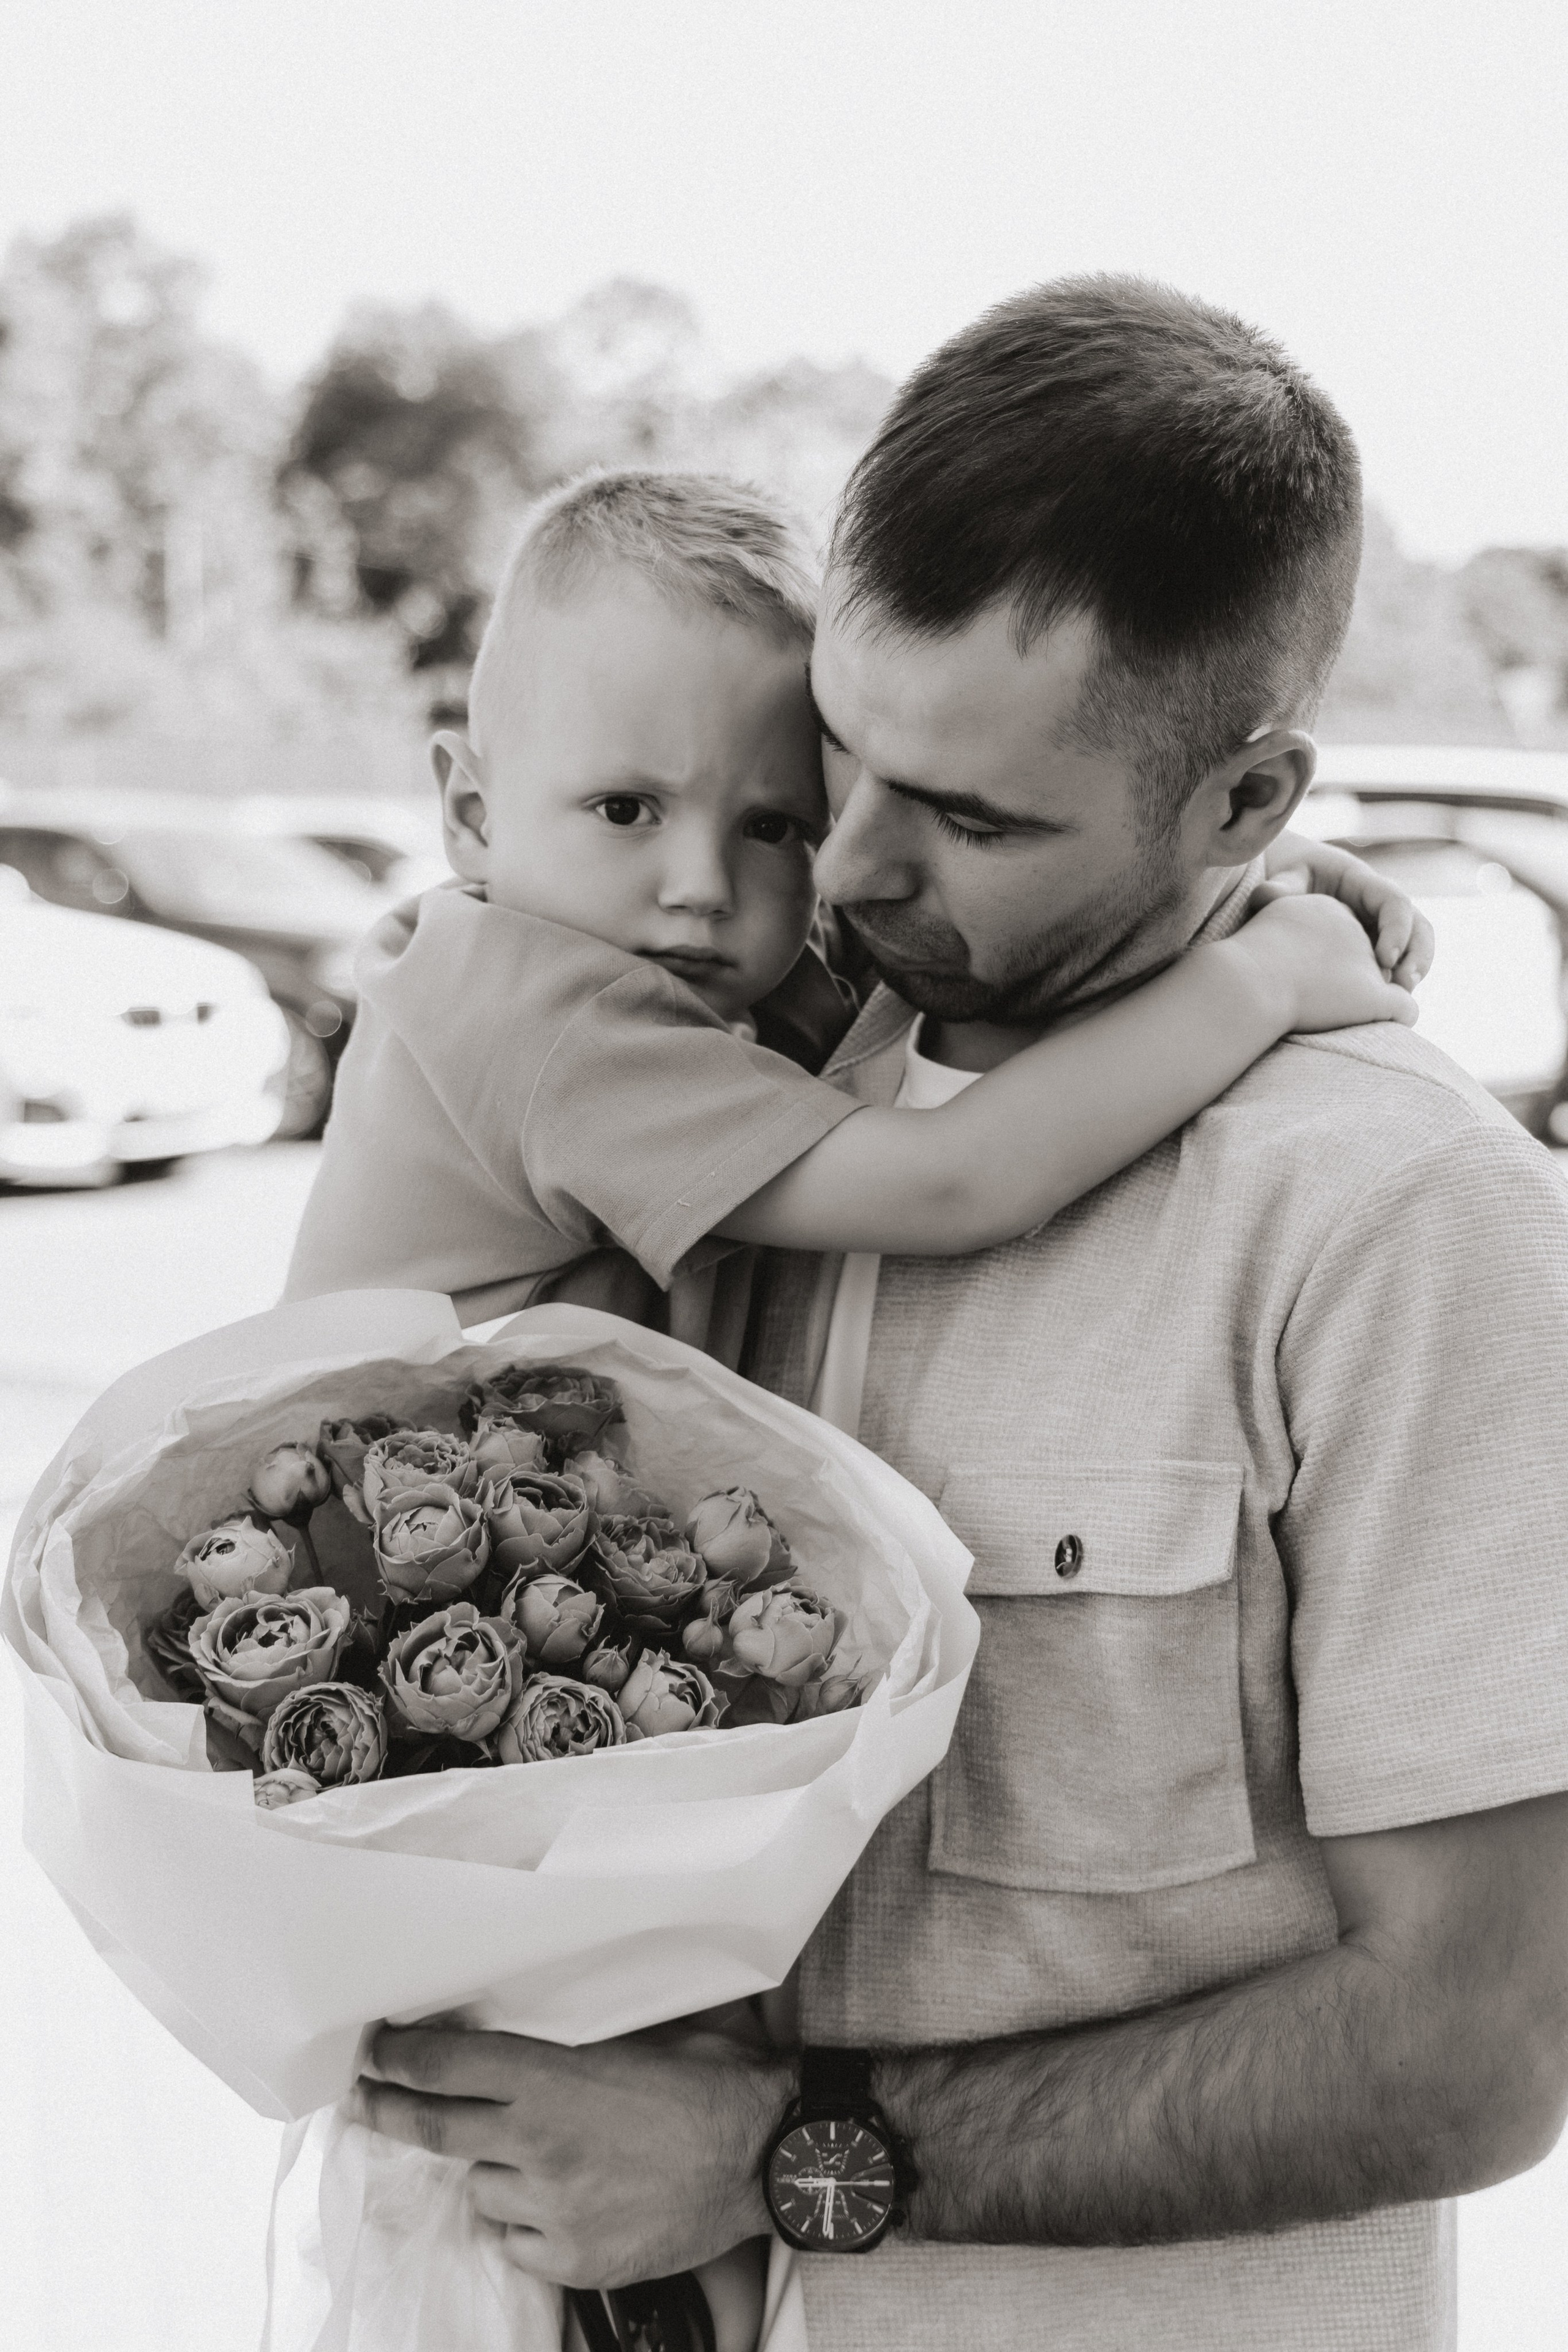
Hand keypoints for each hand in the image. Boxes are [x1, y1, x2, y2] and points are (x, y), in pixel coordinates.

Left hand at [345, 2021, 790, 2288]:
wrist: (766, 2159)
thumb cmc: (712, 2083)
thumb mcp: (643, 2032)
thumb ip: (576, 2030)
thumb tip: (530, 2010)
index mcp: (550, 2078)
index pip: (443, 2065)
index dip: (397, 2058)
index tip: (373, 2052)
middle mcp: (537, 2144)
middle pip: (433, 2128)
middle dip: (387, 2110)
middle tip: (363, 2099)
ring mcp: (551, 2208)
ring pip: (478, 2188)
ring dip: (488, 2169)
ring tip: (528, 2154)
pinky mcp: (572, 2259)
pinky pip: (515, 2239)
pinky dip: (524, 2220)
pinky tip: (558, 2201)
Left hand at [1226, 893, 1419, 1035]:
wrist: (1292, 888)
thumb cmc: (1290, 881)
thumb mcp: (1285, 879)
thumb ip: (1281, 888)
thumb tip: (1266, 894)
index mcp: (1364, 884)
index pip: (1395, 902)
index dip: (1396, 930)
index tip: (1384, 959)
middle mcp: (1381, 907)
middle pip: (1418, 927)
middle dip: (1416, 956)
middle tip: (1405, 986)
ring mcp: (1383, 929)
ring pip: (1415, 948)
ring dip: (1414, 972)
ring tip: (1403, 999)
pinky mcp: (1377, 949)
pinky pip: (1398, 965)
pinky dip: (1397, 984)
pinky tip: (1385, 1007)